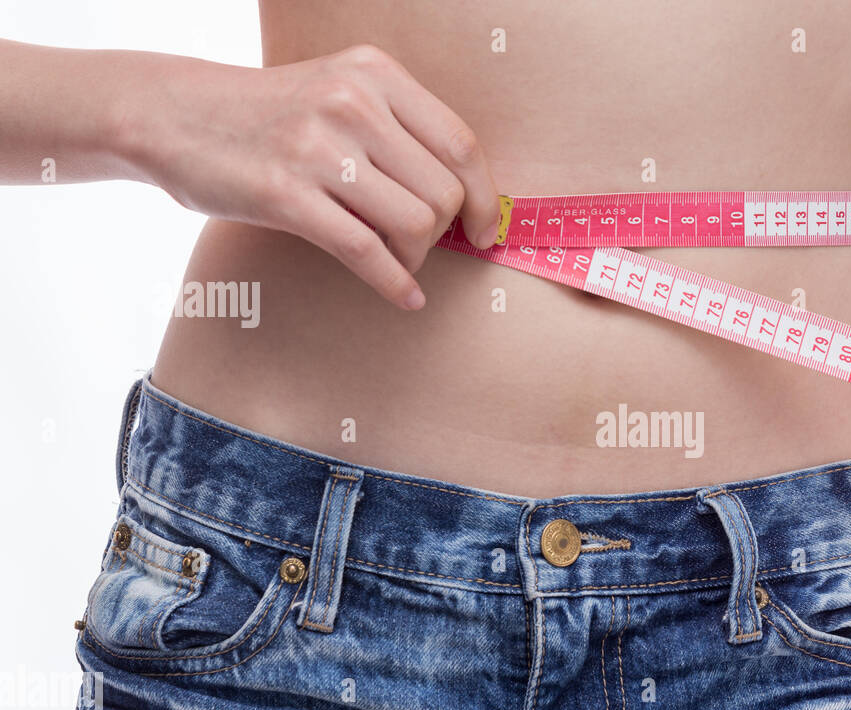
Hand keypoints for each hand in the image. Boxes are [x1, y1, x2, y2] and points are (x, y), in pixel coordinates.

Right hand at [120, 44, 500, 308]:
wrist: (171, 115)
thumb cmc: (269, 116)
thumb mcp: (339, 93)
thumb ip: (398, 131)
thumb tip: (466, 199)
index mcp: (374, 74)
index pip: (461, 144)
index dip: (483, 198)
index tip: (484, 230)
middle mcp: (352, 102)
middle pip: (442, 192)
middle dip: (441, 233)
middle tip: (416, 245)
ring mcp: (317, 147)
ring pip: (414, 224)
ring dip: (414, 258)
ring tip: (396, 261)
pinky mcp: (286, 194)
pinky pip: (366, 252)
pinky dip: (395, 284)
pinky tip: (405, 298)